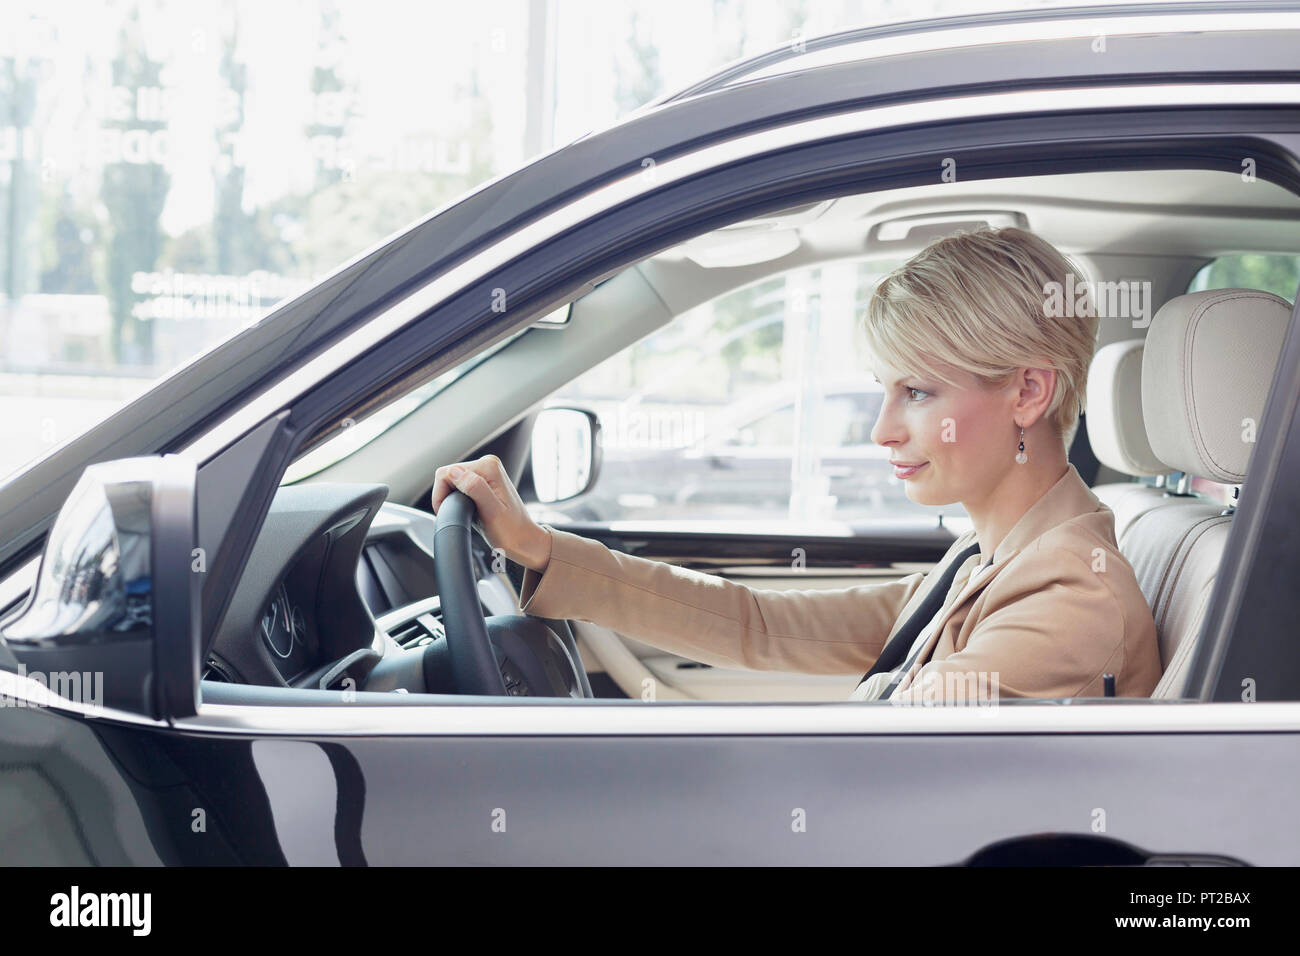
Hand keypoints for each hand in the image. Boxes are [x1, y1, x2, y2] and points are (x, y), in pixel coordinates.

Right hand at [431, 454, 552, 572]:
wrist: (525, 541)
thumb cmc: (512, 531)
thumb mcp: (492, 512)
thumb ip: (474, 488)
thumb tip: (454, 472)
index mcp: (488, 467)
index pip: (446, 473)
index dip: (441, 495)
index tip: (450, 511)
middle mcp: (487, 465)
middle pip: (448, 476)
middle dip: (447, 497)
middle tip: (462, 515)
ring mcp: (486, 473)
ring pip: (452, 483)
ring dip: (453, 500)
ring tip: (468, 514)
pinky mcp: (483, 483)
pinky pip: (459, 487)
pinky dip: (458, 501)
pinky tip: (470, 511)